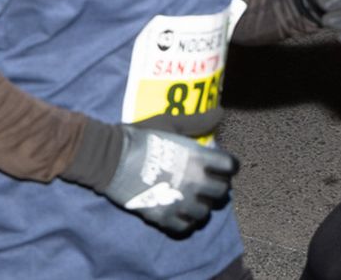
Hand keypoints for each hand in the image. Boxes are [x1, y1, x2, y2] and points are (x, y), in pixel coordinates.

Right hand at [84, 124, 238, 235]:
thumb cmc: (140, 136)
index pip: (230, 166)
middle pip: (222, 192)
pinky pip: (186, 227)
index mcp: (198, 158)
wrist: (109, 157)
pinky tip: (180, 211)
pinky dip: (186, 221)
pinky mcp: (164, 217)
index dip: (228, 165)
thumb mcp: (169, 123)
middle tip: (207, 181)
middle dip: (218, 186)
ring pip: (205, 213)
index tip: (221, 164)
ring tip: (192, 197)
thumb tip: (220, 112)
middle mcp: (195, 182)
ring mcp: (180, 203)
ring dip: (202, 205)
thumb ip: (197, 121)